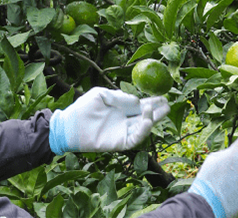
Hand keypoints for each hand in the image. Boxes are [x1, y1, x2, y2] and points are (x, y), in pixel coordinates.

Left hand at [49, 87, 169, 154]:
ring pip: (143, 128)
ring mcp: (123, 132)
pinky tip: (147, 120)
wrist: (70, 125)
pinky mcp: (119, 143)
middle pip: (145, 116)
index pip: (140, 105)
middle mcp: (124, 121)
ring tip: (159, 109)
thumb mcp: (101, 94)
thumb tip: (136, 101)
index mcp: (121, 108)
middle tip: (168, 103)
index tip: (164, 96)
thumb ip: (119, 96)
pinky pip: (135, 139)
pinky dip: (143, 131)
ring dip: (152, 119)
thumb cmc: (83, 108)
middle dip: (158, 111)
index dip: (152, 102)